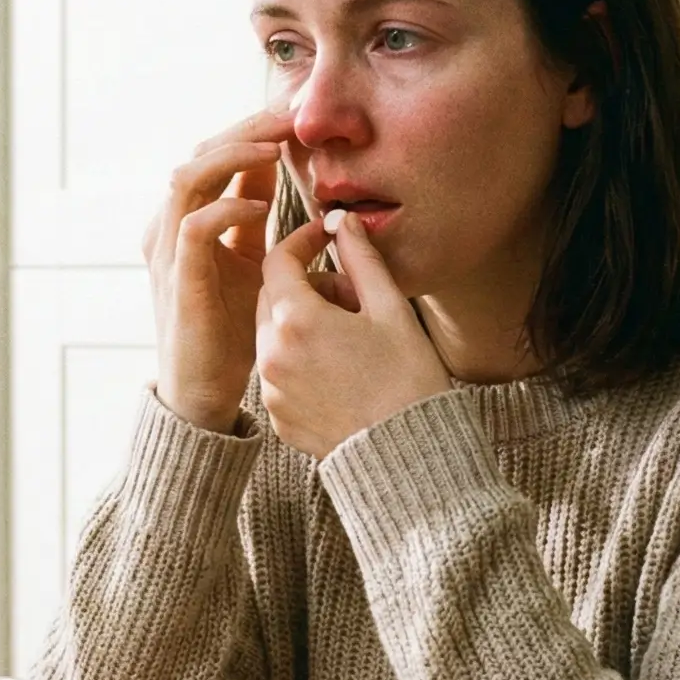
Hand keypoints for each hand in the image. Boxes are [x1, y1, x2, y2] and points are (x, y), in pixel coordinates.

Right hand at [142, 107, 291, 433]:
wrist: (205, 390)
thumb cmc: (230, 328)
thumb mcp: (253, 259)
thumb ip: (260, 215)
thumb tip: (289, 170)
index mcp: (186, 217)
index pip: (215, 153)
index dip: (253, 129)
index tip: (296, 115)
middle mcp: (169, 225)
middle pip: (199, 153)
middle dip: (246, 129)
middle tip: (290, 116)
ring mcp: (168, 251)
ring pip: (187, 176)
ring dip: (234, 156)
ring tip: (276, 147)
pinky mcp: (178, 279)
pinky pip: (193, 226)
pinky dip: (225, 207)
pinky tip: (260, 205)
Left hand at [256, 209, 453, 458]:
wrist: (408, 457)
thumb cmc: (408, 379)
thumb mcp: (390, 309)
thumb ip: (360, 259)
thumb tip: (342, 223)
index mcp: (296, 321)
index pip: (278, 260)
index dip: (302, 240)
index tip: (326, 238)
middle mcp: (272, 355)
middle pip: (271, 297)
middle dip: (305, 286)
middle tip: (352, 297)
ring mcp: (272, 391)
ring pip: (273, 336)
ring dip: (302, 324)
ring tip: (351, 338)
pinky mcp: (278, 419)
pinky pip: (279, 373)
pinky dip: (301, 361)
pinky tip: (342, 371)